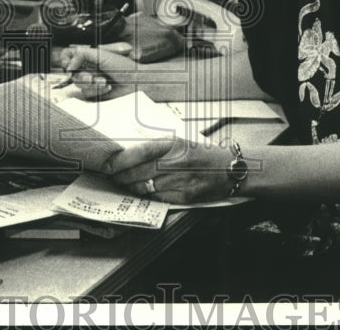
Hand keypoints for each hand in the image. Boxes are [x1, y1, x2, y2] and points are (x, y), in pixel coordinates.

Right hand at [58, 44, 138, 99]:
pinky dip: (97, 90)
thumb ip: (82, 54)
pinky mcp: (94, 92)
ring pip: (79, 84)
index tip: (70, 66)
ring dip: (92, 84)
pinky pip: (86, 93)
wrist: (135, 82)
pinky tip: (107, 87)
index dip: (66, 60)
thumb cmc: (123, 66)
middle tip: (92, 78)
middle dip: (83, 76)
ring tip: (104, 82)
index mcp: (89, 56)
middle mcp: (88, 67)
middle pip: (72, 72)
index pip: (69, 55)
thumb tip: (69, 64)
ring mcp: (91, 80)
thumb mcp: (101, 55)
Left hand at [103, 137, 235, 204]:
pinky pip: (159, 198)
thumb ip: (156, 143)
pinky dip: (148, 196)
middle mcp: (177, 162)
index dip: (120, 160)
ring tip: (124, 185)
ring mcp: (182, 181)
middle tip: (111, 177)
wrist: (231, 169)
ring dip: (131, 187)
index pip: (140, 152)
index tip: (107, 165)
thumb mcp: (181, 140)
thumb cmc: (203, 153)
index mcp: (174, 143)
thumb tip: (129, 146)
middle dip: (121, 176)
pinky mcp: (186, 197)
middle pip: (139, 171)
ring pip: (146, 187)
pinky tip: (142, 192)